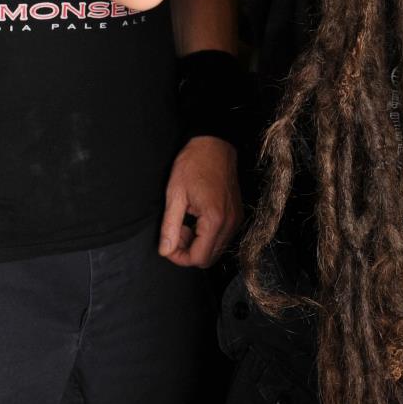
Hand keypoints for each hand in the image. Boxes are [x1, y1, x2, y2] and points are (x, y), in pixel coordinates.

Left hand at [160, 136, 244, 267]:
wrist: (214, 145)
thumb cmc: (194, 164)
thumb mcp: (175, 194)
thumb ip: (169, 226)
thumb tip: (165, 251)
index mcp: (215, 219)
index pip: (198, 258)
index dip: (179, 257)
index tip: (168, 243)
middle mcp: (230, 223)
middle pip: (208, 258)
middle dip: (188, 251)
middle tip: (176, 231)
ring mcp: (236, 220)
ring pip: (215, 250)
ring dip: (197, 244)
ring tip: (185, 222)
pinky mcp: (237, 215)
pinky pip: (222, 238)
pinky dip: (207, 236)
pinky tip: (195, 219)